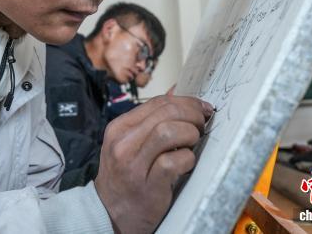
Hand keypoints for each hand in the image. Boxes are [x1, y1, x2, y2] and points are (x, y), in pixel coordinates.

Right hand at [94, 95, 213, 233]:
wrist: (109, 213)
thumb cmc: (125, 176)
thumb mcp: (129, 144)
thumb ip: (150, 123)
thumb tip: (178, 98)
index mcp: (119, 127)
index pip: (158, 102)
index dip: (186, 102)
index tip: (201, 108)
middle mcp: (123, 143)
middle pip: (166, 112)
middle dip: (192, 115)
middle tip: (202, 125)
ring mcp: (133, 164)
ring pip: (169, 131)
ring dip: (190, 134)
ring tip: (193, 143)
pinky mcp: (148, 185)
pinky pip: (175, 161)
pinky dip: (188, 159)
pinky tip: (186, 163)